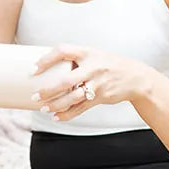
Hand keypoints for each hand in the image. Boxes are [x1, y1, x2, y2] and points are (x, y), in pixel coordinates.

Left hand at [32, 45, 147, 122]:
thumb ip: (75, 60)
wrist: (135, 77)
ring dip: (57, 105)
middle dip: (48, 90)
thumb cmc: (107, 64)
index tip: (33, 69)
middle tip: (35, 96)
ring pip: (73, 97)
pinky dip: (68, 114)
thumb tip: (48, 68)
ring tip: (44, 109)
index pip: (63, 51)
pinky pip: (81, 108)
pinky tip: (57, 117)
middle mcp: (92, 67)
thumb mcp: (94, 55)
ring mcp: (97, 83)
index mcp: (87, 52)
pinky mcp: (101, 97)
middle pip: (66, 80)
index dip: (46, 59)